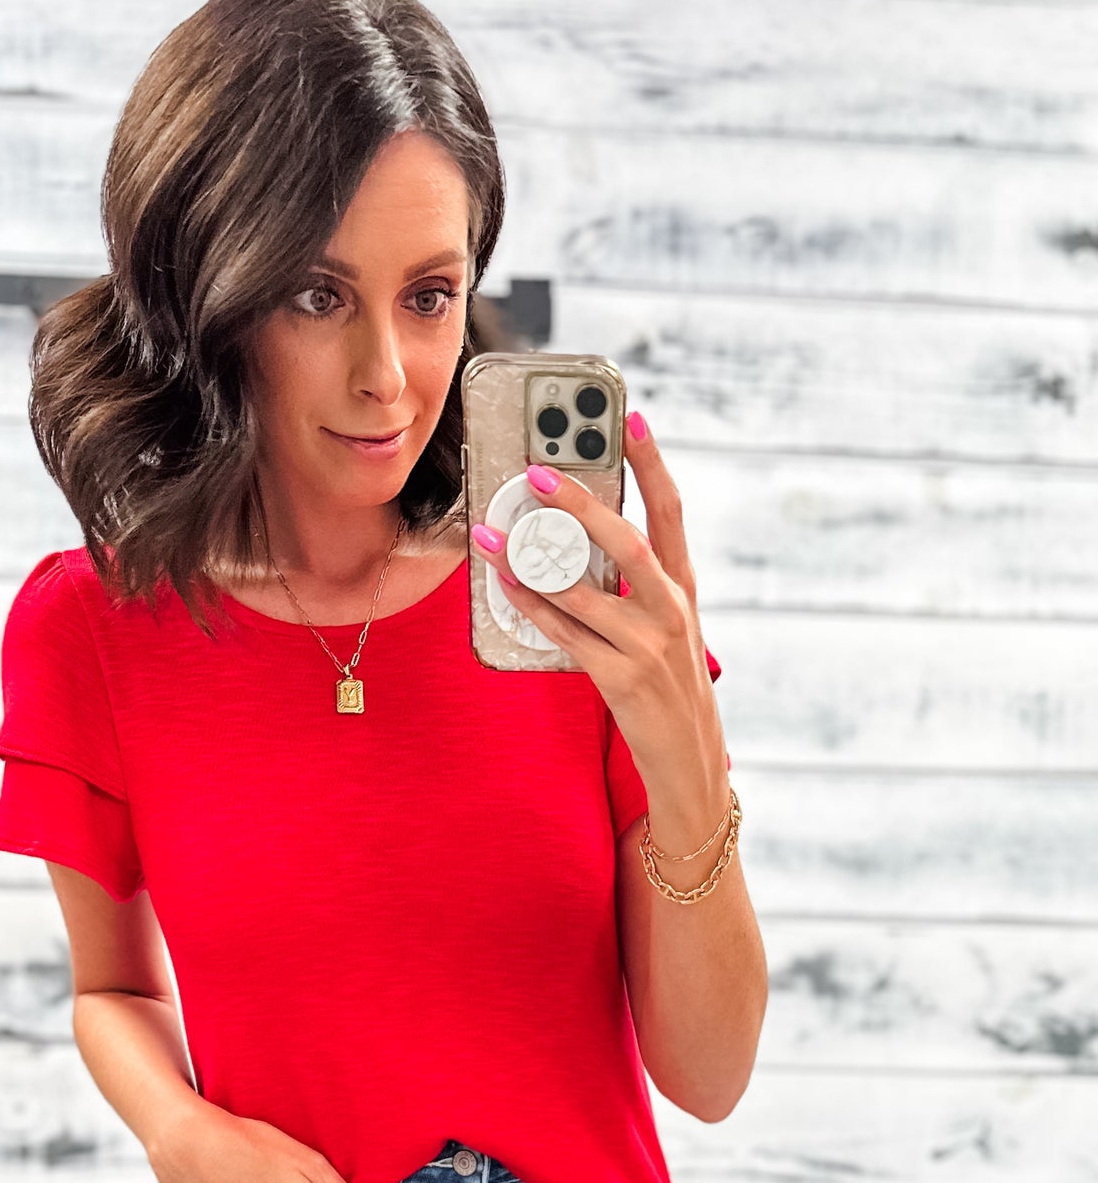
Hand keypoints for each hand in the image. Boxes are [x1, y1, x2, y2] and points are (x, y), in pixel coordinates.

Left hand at [471, 415, 726, 849]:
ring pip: (585, 590)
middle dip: (582, 505)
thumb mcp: (666, 630)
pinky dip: (533, 607)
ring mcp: (648, 647)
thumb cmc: (669, 688)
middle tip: (539, 471)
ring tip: (493, 533)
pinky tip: (505, 584)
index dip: (651, 463)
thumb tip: (574, 540)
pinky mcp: (621, 680)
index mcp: (684, 590)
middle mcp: (672, 611)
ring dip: (534, 558)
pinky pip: (566, 634)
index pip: (671, 513)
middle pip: (628, 542)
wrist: (689, 765)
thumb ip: (633, 587)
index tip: (629, 417)